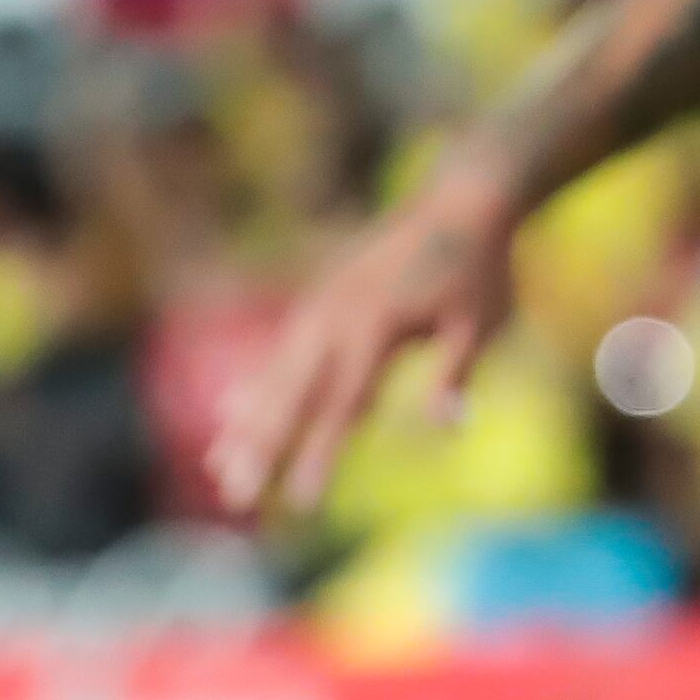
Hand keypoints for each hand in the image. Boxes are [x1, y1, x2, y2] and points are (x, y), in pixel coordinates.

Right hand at [210, 156, 516, 520]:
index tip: (303, 502)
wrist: (463, 197)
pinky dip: (256, 384)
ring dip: (247, 423)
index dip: (321, 455)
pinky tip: (230, 414)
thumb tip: (448, 426)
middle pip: (292, 395)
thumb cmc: (479, 267)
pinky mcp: (320, 298)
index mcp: (377, 326)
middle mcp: (337, 316)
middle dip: (261, 449)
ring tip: (218, 469)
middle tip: (236, 499)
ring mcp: (322, 304)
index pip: (344, 405)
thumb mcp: (482, 320)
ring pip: (275, 374)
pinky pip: (280, 349)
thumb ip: (456, 373)